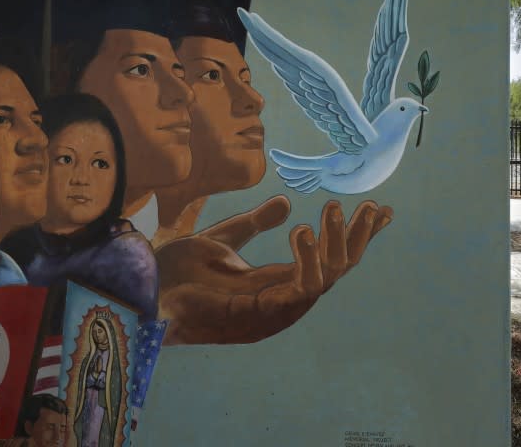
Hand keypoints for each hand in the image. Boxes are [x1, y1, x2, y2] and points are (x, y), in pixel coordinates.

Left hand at [156, 196, 391, 344]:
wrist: (139, 291)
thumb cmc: (175, 273)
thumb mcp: (222, 240)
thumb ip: (255, 224)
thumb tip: (285, 202)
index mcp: (277, 281)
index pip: (328, 259)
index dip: (355, 236)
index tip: (380, 210)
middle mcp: (282, 299)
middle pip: (336, 270)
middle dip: (357, 239)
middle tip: (372, 206)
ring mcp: (273, 311)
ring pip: (324, 280)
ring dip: (336, 245)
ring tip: (336, 209)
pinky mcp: (258, 317)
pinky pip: (296, 290)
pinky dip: (306, 262)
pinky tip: (304, 230)